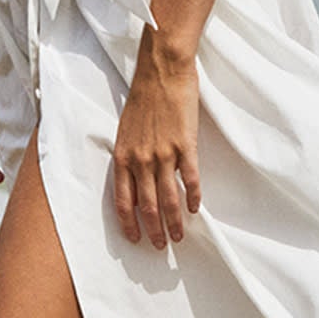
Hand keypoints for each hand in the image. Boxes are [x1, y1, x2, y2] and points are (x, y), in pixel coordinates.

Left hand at [113, 31, 201, 249]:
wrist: (162, 71)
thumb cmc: (144, 97)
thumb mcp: (127, 129)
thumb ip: (130, 155)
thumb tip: (136, 178)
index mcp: (123, 156)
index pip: (122, 200)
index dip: (128, 223)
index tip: (134, 239)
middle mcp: (141, 159)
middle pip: (146, 206)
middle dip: (153, 230)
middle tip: (160, 246)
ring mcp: (163, 154)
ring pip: (168, 199)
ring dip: (174, 222)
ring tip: (179, 236)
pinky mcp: (185, 145)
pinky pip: (190, 179)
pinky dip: (193, 197)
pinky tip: (195, 209)